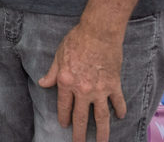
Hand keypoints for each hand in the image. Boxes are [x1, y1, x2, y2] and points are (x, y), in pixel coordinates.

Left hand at [37, 23, 125, 141]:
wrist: (98, 32)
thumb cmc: (76, 41)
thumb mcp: (58, 56)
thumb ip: (52, 73)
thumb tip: (43, 83)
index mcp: (66, 82)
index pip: (64, 107)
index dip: (64, 118)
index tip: (64, 126)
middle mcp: (82, 90)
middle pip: (80, 117)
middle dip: (79, 133)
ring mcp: (99, 90)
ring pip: (101, 117)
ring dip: (102, 132)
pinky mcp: (113, 85)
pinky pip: (118, 102)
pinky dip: (120, 110)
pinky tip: (121, 116)